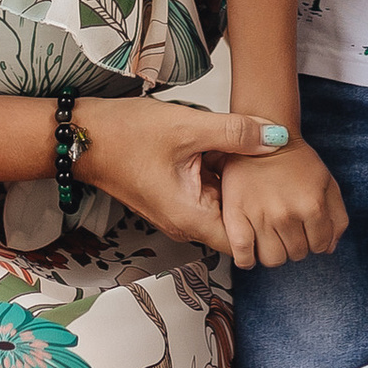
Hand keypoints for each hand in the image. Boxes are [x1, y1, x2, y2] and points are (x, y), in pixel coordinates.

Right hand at [71, 99, 288, 252]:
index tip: (283, 190)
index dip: (269, 220)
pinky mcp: (176, 192)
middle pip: (238, 221)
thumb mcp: (188, 126)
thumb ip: (235, 132)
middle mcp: (186, 221)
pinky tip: (236, 145)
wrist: (84, 134)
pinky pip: (209, 188)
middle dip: (260, 196)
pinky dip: (223, 171)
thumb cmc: (126, 133)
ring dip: (241, 180)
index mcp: (190, 218)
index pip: (246, 241)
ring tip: (262, 150)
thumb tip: (277, 137)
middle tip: (280, 164)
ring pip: (225, 202)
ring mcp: (180, 208)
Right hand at [222, 139, 347, 268]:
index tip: (306, 230)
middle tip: (288, 228)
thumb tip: (329, 247)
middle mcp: (287, 215)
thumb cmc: (296, 160)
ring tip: (271, 236)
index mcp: (312, 206)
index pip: (320, 246)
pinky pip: (243, 254)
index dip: (314, 240)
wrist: (262, 137)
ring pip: (272, 259)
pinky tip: (250, 251)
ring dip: (274, 251)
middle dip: (296, 244)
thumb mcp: (327, 182)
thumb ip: (337, 217)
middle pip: (296, 254)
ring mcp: (260, 217)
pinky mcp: (236, 216)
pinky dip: (247, 259)